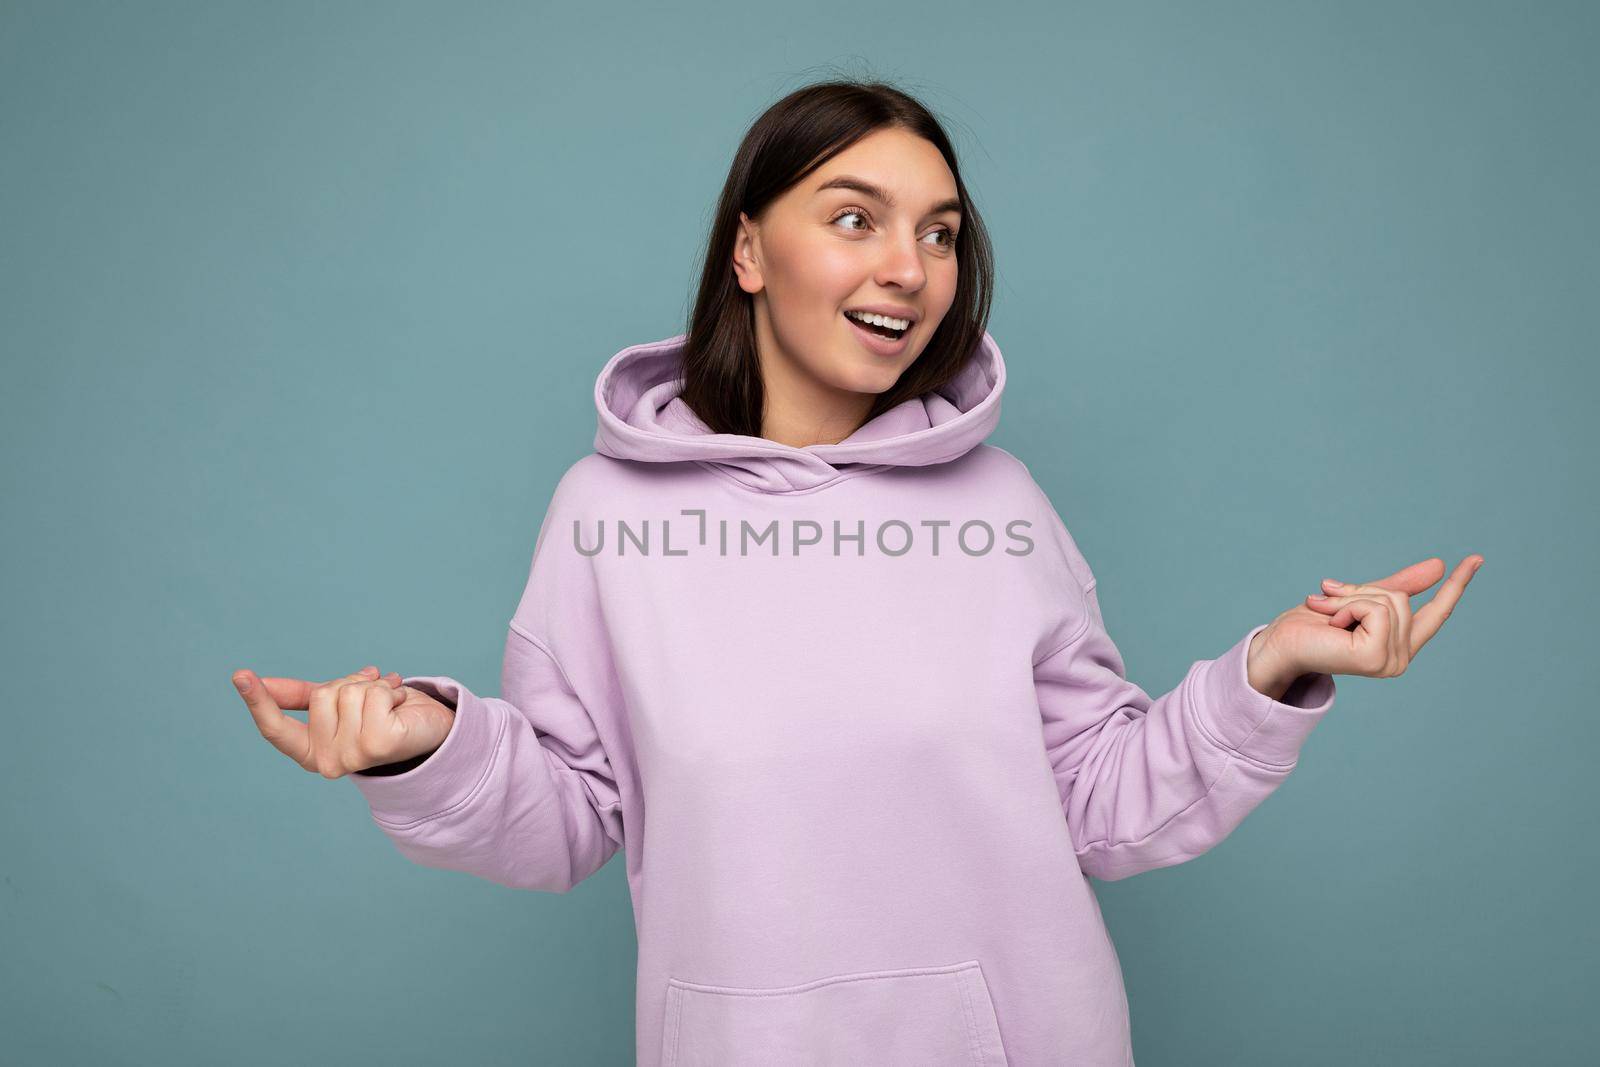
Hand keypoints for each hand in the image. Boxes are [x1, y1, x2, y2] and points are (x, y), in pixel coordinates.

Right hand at [232, 664, 455, 777]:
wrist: (430, 729)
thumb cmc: (380, 716)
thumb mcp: (339, 705)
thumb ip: (301, 697)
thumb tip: (261, 683)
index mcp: (311, 753)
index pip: (275, 729)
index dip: (258, 701)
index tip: (239, 674)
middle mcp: (329, 763)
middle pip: (324, 694)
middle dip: (351, 683)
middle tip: (373, 696)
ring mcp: (354, 757)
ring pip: (350, 691)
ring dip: (376, 686)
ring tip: (390, 702)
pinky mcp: (380, 745)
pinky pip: (375, 694)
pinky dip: (393, 690)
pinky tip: (402, 706)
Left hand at [1254, 555, 1482, 686]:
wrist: (1280, 641)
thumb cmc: (1312, 623)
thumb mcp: (1359, 597)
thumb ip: (1397, 586)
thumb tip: (1438, 565)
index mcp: (1400, 644)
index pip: (1436, 612)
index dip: (1457, 584)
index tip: (1477, 558)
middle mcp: (1401, 657)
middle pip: (1401, 597)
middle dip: (1360, 591)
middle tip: (1329, 601)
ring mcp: (1390, 662)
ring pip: (1388, 601)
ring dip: (1350, 598)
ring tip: (1328, 615)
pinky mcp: (1375, 658)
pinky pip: (1375, 609)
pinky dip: (1348, 606)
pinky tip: (1332, 624)